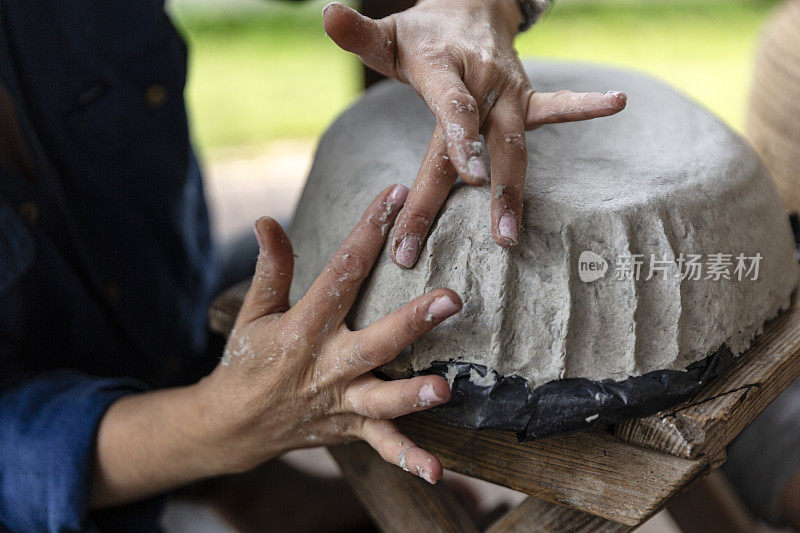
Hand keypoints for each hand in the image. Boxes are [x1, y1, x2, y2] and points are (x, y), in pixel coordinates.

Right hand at [202, 184, 460, 483]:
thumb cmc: (248, 360)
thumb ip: (271, 269)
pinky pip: (380, 444)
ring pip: (381, 398)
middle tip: (450, 299)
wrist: (234, 424)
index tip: (395, 196)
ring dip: (413, 395)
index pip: (339, 274)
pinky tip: (437, 471)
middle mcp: (325, 366)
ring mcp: (340, 401)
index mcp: (301, 329)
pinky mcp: (350, 427)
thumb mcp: (253, 313)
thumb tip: (267, 220)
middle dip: (411, 321)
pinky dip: (407, 457)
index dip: (367, 233)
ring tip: (445, 387)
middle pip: (373, 341)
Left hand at [323, 0, 626, 264]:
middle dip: (477, 192)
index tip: (469, 176)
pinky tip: (616, 102)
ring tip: (512, 237)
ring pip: (516, 143)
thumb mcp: (389, 36)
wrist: (467, 8)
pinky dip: (584, 106)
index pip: (453, 109)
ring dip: (516, 190)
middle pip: (479, 140)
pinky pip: (556, 106)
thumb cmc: (421, 37)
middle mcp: (479, 80)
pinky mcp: (524, 97)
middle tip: (483, 241)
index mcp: (442, 69)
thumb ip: (359, 34)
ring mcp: (507, 90)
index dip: (462, 141)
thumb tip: (325, 15)